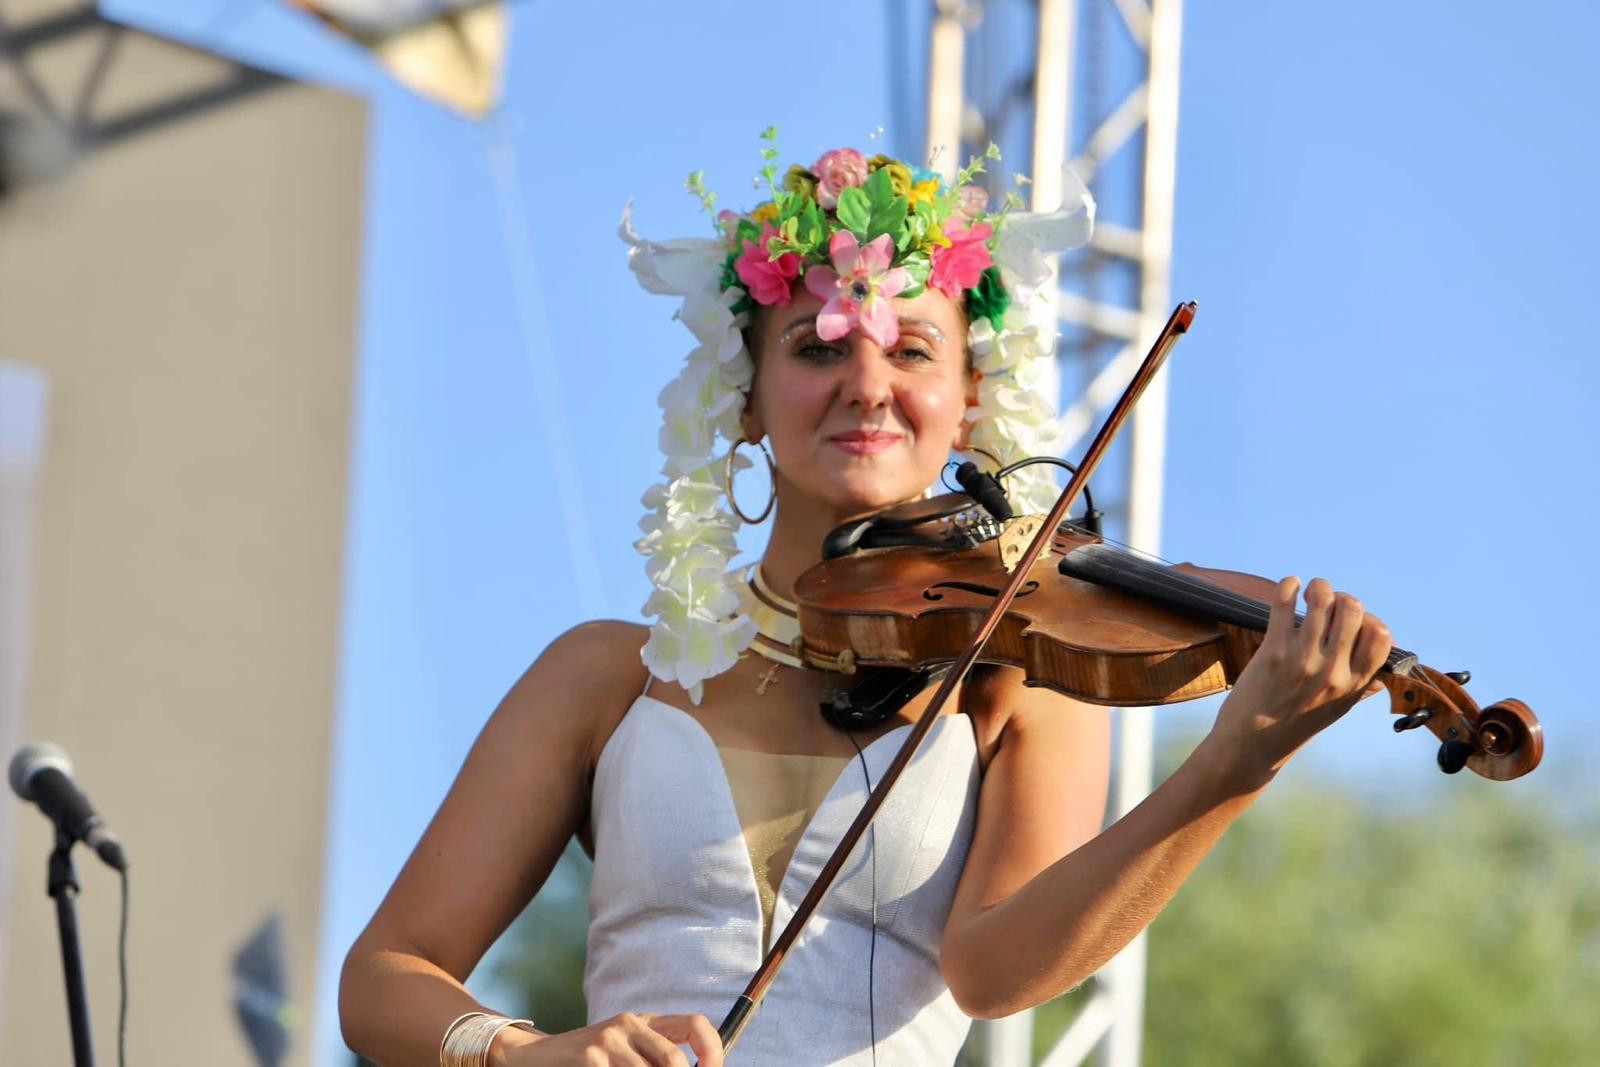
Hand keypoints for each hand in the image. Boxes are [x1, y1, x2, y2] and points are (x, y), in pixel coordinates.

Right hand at [499, 1011, 723, 1066]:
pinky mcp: (588, 1060)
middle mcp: (628, 1025)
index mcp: (644, 1021)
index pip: (694, 1024)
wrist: (534, 1058)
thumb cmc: (588, 1060)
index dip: (712, 1050)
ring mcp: (606, 1042)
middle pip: (673, 1060)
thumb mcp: (624, 1049)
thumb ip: (654, 1056)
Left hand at [1209, 576, 1390, 788]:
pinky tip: (1290, 586)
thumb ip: (1360, 689)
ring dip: (1318, 587)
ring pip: (1323, 600)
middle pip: (1353, 609)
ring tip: (1310, 591)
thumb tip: (1382, 675)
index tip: (1354, 621)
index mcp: (1352, 685)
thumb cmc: (1293, 725)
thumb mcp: (1336, 711)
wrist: (1251, 745)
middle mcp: (1332, 671)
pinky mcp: (1273, 651)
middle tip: (1328, 603)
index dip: (1370, 619)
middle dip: (1342, 598)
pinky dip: (1289, 586)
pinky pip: (1284, 603)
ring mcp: (1303, 659)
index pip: (1380, 636)